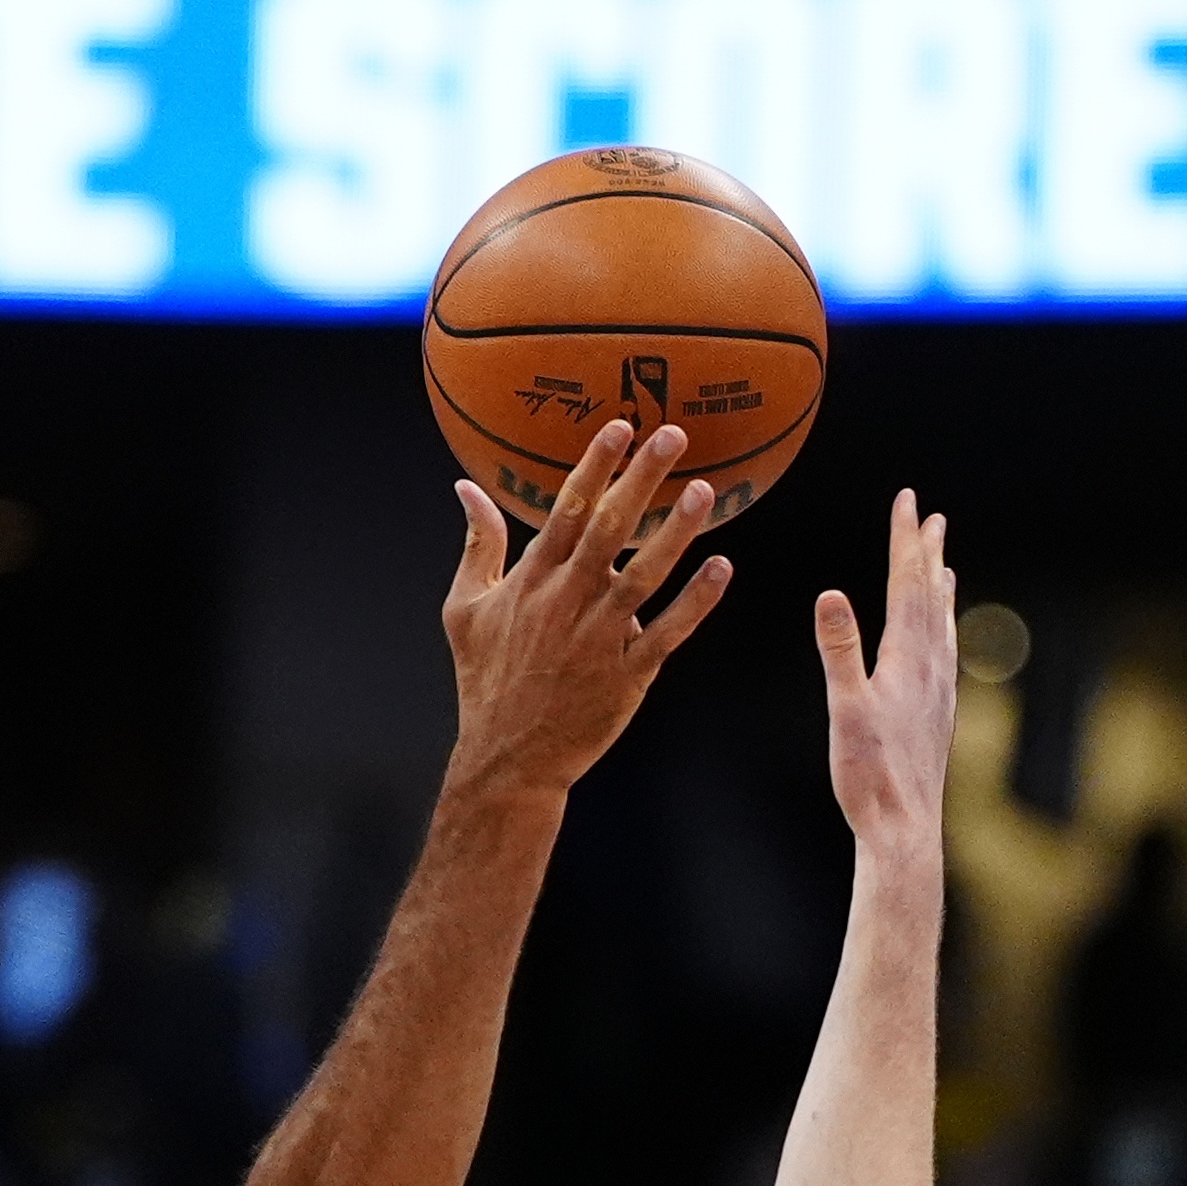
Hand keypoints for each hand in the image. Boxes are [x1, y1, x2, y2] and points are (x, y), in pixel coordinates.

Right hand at [442, 422, 733, 799]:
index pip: (567, 509)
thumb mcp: (465, 609)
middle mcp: (567, 602)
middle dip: (641, 479)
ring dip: (675, 532)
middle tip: (672, 434)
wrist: (507, 758)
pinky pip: (668, 633)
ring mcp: (599, 639)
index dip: (595, 466)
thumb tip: (466, 488)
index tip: (621, 427)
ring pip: (644, 575)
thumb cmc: (486, 681)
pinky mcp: (627, 676)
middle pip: (609, 529)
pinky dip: (695, 602)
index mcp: (532, 581)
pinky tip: (721, 569)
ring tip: (703, 490)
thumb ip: (477, 544)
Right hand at [815, 490, 956, 847]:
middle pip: (930, 596)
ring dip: (939, 590)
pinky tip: (940, 641)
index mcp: (907, 659)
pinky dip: (942, 631)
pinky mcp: (938, 716)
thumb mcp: (845, 710)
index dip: (905, 540)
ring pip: (942, 626)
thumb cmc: (870, 775)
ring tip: (943, 566)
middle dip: (927, 553)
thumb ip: (839, 651)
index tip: (908, 501)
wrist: (905, 830)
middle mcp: (931, 668)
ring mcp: (939, 692)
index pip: (906, 584)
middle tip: (930, 516)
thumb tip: (830, 595)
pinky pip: (945, 656)